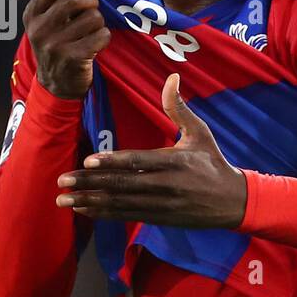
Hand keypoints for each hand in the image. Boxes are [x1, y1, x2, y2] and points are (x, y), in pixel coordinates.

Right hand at [24, 0, 109, 99]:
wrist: (57, 84)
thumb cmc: (58, 46)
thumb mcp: (47, 24)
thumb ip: (58, 2)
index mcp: (32, 15)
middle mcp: (39, 29)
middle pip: (75, 0)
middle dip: (91, 2)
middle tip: (93, 9)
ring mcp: (55, 45)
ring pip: (92, 18)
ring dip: (99, 22)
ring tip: (92, 31)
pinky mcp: (72, 58)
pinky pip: (101, 35)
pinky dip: (105, 36)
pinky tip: (97, 43)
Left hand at [55, 74, 247, 227]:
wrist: (234, 202)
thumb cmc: (214, 163)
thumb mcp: (200, 133)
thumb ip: (179, 108)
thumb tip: (172, 77)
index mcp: (175, 161)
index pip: (138, 161)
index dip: (112, 162)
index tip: (88, 161)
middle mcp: (166, 185)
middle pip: (122, 184)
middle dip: (89, 184)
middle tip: (62, 182)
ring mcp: (162, 204)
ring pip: (121, 203)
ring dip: (91, 202)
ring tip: (64, 200)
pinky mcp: (160, 218)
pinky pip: (128, 216)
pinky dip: (105, 214)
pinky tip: (85, 210)